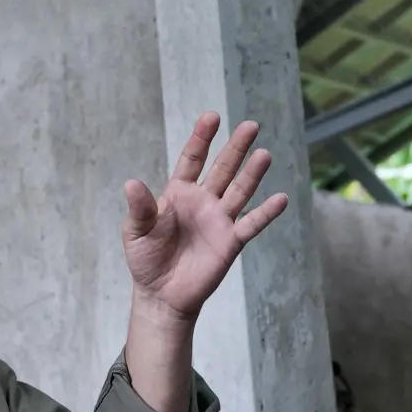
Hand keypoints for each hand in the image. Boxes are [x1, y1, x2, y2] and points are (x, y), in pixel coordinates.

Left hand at [122, 114, 289, 323]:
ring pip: (239, 191)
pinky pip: (251, 224)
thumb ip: (140, 208)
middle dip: (236, 148)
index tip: (211, 117)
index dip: (202, 138)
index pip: (192, 159)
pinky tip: (280, 199)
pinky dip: (266, 213)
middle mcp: (203, 201)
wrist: (161, 293)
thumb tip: (132, 184)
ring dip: (252, 174)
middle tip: (251, 125)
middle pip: (222, 168)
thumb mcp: (136, 231)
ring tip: (264, 154)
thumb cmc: (146, 258)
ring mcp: (219, 220)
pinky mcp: (230, 242)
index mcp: (179, 192)